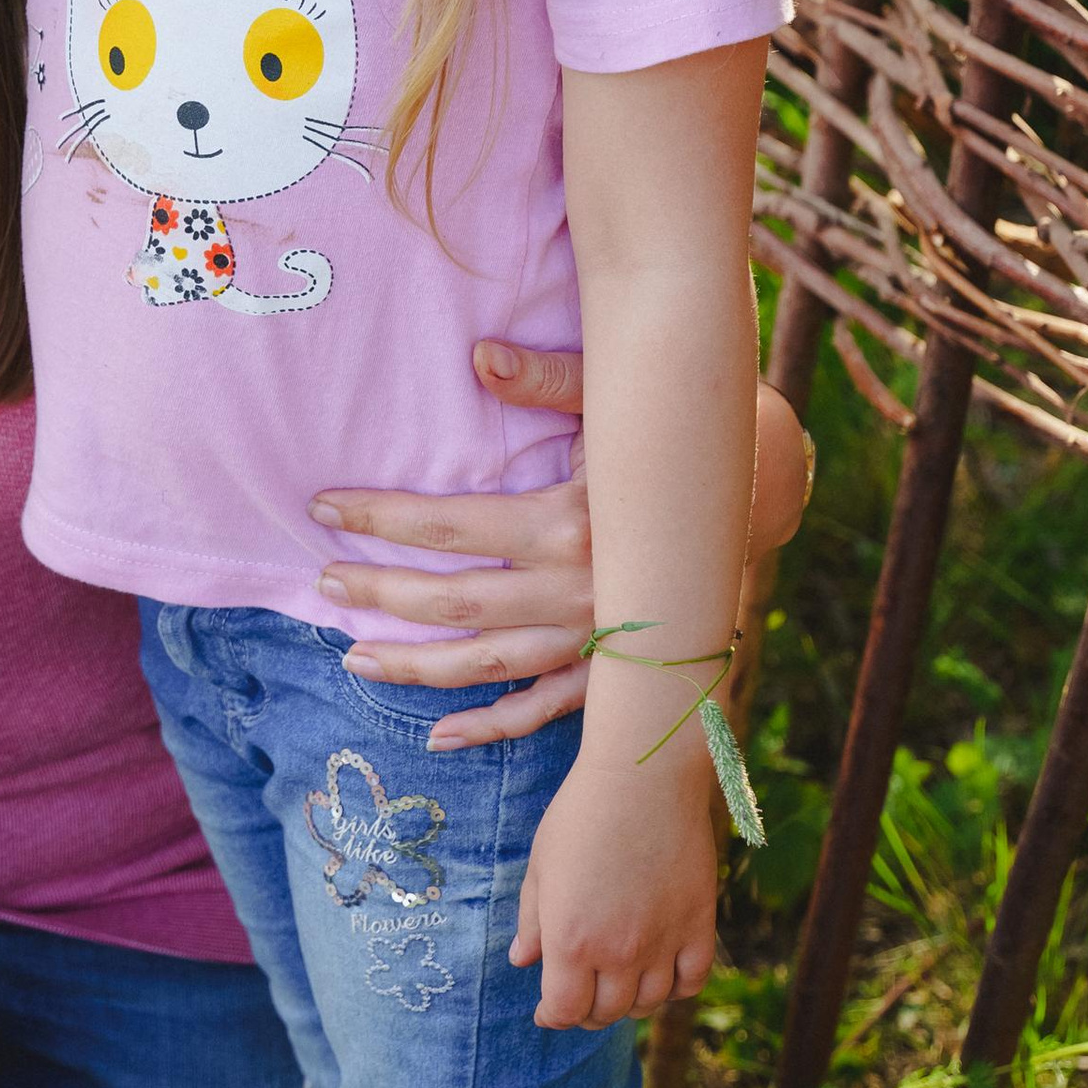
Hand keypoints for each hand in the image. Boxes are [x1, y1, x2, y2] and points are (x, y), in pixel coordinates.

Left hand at [315, 354, 813, 753]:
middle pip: (454, 603)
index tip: (323, 508)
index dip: (379, 517)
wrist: (765, 498)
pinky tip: (439, 733)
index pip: (449, 525)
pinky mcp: (618, 671)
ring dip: (416, 667)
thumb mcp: (618, 399)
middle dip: (380, 594)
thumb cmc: (677, 440)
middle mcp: (579, 592)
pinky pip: (547, 710)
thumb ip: (548, 378)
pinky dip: (493, 726)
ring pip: (488, 666)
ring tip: (354, 657)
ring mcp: (598, 642)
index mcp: (572, 524)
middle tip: (323, 584)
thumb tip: (478, 354)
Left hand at [509, 742, 718, 1030]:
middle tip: (581, 998)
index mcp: (570, 940)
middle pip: (605, 1012)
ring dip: (629, 1004)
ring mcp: (663, 941)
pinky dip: (674, 988)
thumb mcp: (541, 866)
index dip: (553, 1016)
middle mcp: (618, 952)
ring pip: (648, 1003)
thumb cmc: (581, 814)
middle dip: (587, 1012)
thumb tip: (522, 960)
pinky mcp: (699, 924)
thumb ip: (532, 920)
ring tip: (618, 988)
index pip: (564, 1010)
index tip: (547, 1010)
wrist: (643, 777)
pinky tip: (659, 976)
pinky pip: (691, 981)